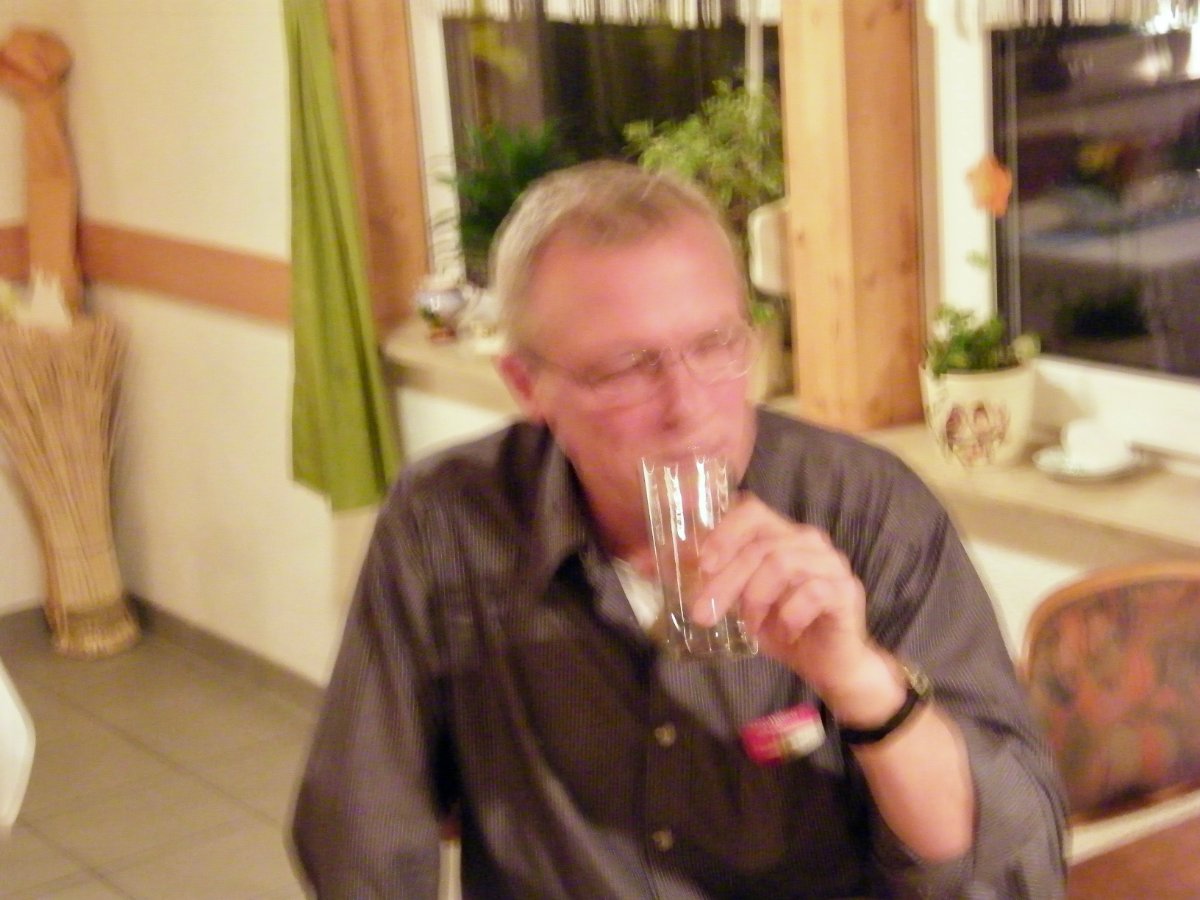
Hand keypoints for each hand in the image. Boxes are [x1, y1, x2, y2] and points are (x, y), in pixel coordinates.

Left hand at [695, 494, 898, 717]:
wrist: (828, 664)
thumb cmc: (781, 627)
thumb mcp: (737, 601)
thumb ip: (706, 578)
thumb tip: (651, 563)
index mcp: (782, 535)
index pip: (752, 512)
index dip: (724, 532)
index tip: (702, 564)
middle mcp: (808, 541)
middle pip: (760, 546)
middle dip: (725, 581)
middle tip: (702, 613)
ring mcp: (831, 563)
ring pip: (782, 564)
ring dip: (756, 599)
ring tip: (750, 626)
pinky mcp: (845, 590)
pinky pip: (812, 592)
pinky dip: (789, 616)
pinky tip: (784, 634)